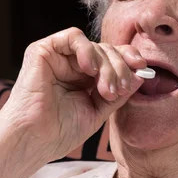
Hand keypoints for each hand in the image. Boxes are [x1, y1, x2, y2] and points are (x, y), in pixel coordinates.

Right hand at [0, 27, 146, 161]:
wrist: (35, 140)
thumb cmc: (61, 131)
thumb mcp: (99, 111)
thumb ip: (119, 92)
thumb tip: (141, 74)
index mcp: (85, 78)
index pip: (112, 59)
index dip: (129, 60)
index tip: (143, 69)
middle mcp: (72, 65)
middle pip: (107, 51)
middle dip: (120, 68)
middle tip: (120, 89)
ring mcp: (58, 57)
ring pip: (94, 45)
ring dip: (107, 65)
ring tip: (105, 89)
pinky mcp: (42, 50)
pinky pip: (73, 37)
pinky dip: (87, 50)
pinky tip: (90, 69)